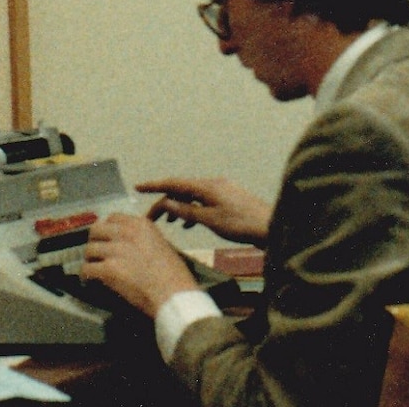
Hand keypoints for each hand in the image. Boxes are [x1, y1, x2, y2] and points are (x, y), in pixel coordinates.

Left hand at [80, 214, 199, 317]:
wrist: (174, 295)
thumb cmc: (174, 276)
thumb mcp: (162, 245)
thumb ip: (143, 239)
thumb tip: (129, 245)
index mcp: (141, 225)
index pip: (113, 218)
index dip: (106, 229)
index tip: (106, 239)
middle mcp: (126, 233)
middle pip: (96, 230)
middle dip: (94, 242)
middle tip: (96, 254)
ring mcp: (116, 250)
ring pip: (89, 250)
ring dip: (90, 261)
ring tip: (93, 270)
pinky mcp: (109, 269)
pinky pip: (87, 269)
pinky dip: (86, 277)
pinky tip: (89, 282)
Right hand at [136, 178, 270, 245]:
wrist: (270, 227)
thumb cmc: (242, 224)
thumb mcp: (210, 220)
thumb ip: (186, 211)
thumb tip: (167, 204)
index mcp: (207, 186)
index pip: (174, 183)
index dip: (155, 185)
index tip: (138, 187)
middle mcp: (213, 184)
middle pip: (182, 190)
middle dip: (165, 202)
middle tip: (152, 218)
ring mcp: (222, 190)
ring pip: (193, 196)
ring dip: (179, 207)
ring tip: (171, 223)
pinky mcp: (228, 199)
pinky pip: (203, 201)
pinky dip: (193, 210)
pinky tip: (190, 223)